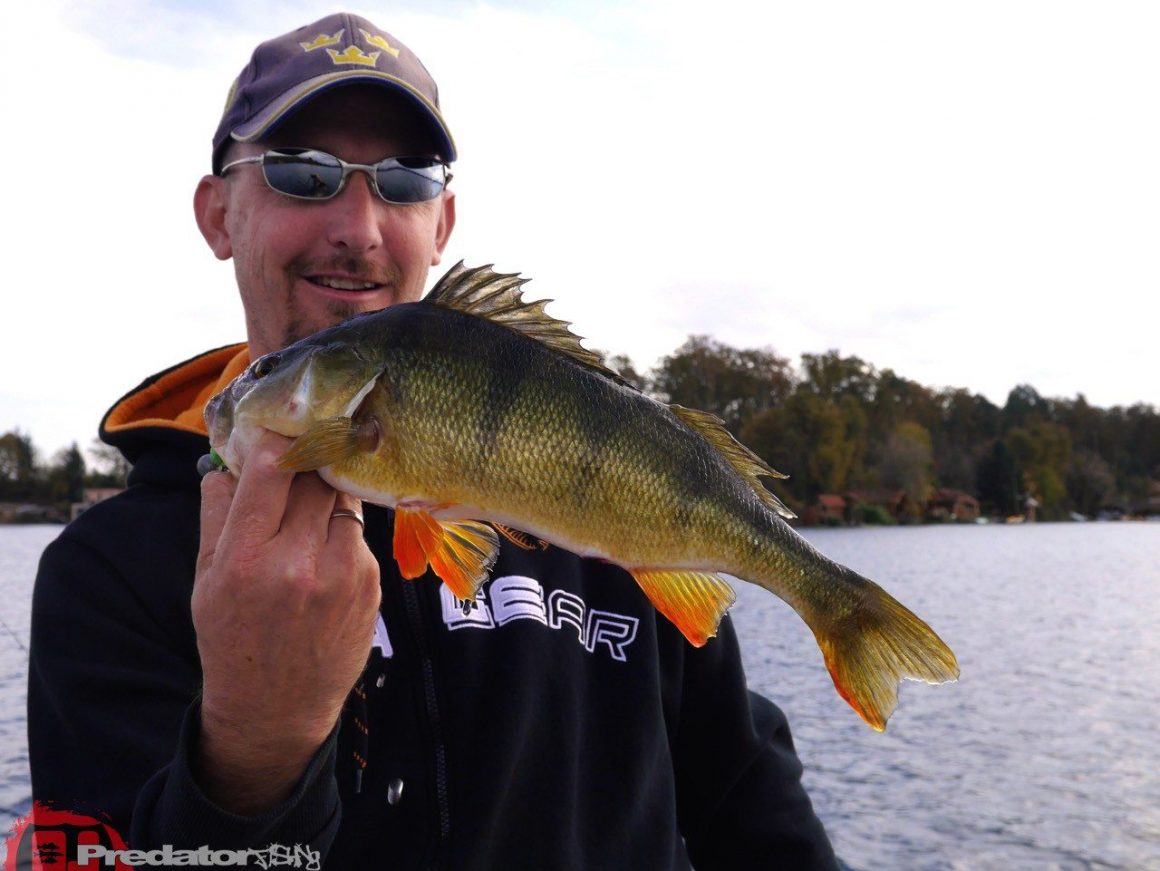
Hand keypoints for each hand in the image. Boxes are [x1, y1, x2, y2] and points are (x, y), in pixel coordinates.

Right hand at [192, 430, 379, 814]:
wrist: (276, 708)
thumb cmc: (232, 638)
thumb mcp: (204, 579)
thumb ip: (216, 513)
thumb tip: (228, 459)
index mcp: (246, 559)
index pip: (271, 469)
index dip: (277, 440)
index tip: (277, 428)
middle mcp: (298, 564)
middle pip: (315, 476)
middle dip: (306, 458)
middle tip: (300, 450)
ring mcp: (342, 574)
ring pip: (341, 497)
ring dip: (325, 491)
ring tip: (308, 502)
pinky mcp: (370, 583)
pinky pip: (357, 531)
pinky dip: (340, 527)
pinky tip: (322, 547)